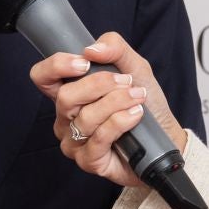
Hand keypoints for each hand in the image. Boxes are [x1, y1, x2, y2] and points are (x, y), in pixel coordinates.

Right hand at [28, 30, 186, 188]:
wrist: (165, 136)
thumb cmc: (144, 102)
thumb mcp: (134, 67)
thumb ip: (114, 48)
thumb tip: (91, 49)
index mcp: (69, 92)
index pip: (42, 76)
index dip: (56, 67)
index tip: (84, 63)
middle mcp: (66, 117)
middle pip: (65, 97)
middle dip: (100, 85)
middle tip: (127, 82)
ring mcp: (74, 141)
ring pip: (85, 117)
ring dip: (117, 103)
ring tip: (139, 99)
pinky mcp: (88, 160)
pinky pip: (99, 138)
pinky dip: (121, 122)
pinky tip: (135, 116)